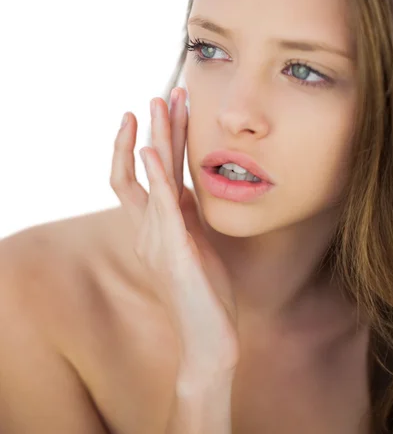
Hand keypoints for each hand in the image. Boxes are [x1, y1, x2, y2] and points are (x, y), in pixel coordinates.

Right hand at [109, 89, 238, 380]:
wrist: (210, 337)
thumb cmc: (205, 290)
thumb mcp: (195, 241)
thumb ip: (185, 214)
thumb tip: (186, 185)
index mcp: (156, 225)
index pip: (147, 173)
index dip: (156, 140)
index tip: (169, 109)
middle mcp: (148, 228)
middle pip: (142, 167)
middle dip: (153, 128)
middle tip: (161, 95)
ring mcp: (156, 239)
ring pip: (149, 178)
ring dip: (155, 138)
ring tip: (159, 105)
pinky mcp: (172, 251)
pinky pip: (159, 207)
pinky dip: (154, 176)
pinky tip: (151, 151)